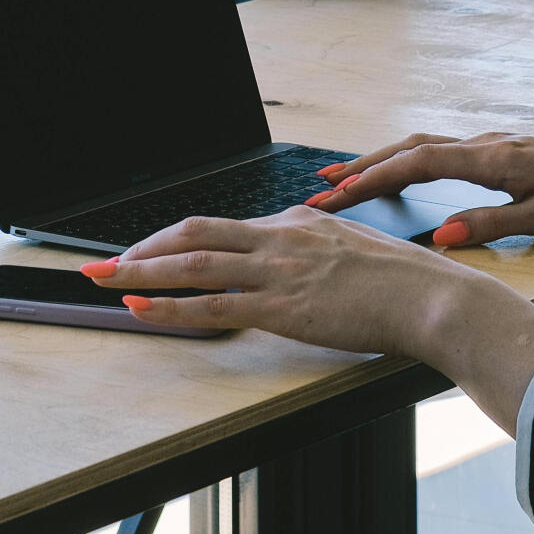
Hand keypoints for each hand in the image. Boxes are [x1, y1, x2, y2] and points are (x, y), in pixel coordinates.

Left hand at [81, 206, 493, 357]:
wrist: (431, 296)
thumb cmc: (406, 282)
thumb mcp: (355, 250)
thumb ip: (320, 253)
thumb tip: (305, 267)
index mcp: (297, 222)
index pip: (224, 227)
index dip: (179, 240)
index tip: (151, 253)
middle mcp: (280, 237)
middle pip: (194, 233)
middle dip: (143, 249)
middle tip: (103, 263)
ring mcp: (278, 270)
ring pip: (193, 264)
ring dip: (141, 273)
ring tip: (103, 281)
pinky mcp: (281, 306)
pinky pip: (212, 306)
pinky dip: (171, 308)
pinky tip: (141, 310)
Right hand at [302, 132, 533, 245]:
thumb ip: (490, 225)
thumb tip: (439, 236)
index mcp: (490, 158)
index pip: (417, 163)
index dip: (374, 178)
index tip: (338, 194)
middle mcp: (482, 144)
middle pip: (408, 149)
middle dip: (362, 168)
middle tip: (321, 188)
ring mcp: (486, 144)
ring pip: (420, 147)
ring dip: (379, 161)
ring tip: (342, 179)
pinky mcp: (493, 151)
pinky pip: (436, 151)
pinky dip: (404, 160)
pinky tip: (392, 173)